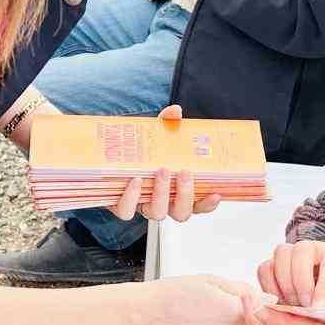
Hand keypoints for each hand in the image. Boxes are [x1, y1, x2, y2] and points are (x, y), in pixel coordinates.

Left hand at [111, 106, 222, 221]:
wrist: (109, 159)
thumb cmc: (141, 153)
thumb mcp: (156, 136)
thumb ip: (168, 124)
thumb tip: (175, 111)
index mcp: (177, 191)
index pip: (198, 205)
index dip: (208, 204)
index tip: (216, 193)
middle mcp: (163, 202)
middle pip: (181, 213)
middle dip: (185, 194)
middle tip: (184, 172)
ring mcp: (143, 205)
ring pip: (158, 213)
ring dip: (162, 193)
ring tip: (162, 170)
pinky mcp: (122, 206)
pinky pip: (128, 211)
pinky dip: (132, 196)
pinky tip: (137, 180)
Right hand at [126, 276, 266, 324]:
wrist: (139, 317)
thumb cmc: (170, 294)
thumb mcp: (209, 280)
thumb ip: (243, 290)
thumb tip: (268, 299)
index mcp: (232, 311)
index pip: (263, 313)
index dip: (255, 309)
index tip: (248, 306)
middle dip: (242, 322)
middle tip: (217, 311)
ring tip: (201, 322)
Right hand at [257, 241, 324, 311]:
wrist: (317, 321)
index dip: (324, 287)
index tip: (319, 310)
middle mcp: (313, 249)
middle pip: (301, 250)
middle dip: (301, 283)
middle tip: (303, 308)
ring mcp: (290, 254)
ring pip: (281, 254)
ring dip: (284, 284)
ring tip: (291, 308)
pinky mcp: (272, 265)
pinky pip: (265, 269)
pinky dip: (269, 288)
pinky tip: (279, 307)